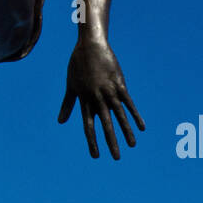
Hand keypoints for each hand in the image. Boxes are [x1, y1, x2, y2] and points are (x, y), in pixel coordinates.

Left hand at [58, 38, 143, 158]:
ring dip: (126, 131)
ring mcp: (109, 91)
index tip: (96, 156)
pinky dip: (135, 115)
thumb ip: (68, 105)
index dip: (92, 141)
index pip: (88, 126)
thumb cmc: (78, 65)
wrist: (90, 45)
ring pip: (119, 115)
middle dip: (111, 141)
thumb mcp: (71, 86)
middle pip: (105, 124)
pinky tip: (142, 127)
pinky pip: (129, 103)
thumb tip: (61, 122)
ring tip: (132, 145)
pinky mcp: (119, 84)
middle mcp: (97, 98)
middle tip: (116, 157)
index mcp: (85, 100)